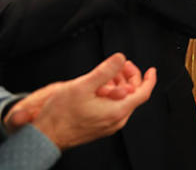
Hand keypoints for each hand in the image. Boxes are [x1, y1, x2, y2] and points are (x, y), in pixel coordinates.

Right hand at [5, 53, 155, 150]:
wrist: (45, 136)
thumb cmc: (60, 115)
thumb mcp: (83, 85)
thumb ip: (105, 71)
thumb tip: (120, 58)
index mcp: (117, 110)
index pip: (143, 93)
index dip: (149, 79)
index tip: (151, 69)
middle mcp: (116, 120)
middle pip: (133, 95)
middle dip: (129, 77)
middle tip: (120, 65)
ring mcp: (108, 125)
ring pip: (122, 101)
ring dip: (119, 85)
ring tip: (107, 73)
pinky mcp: (100, 126)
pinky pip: (113, 108)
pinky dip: (111, 94)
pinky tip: (100, 87)